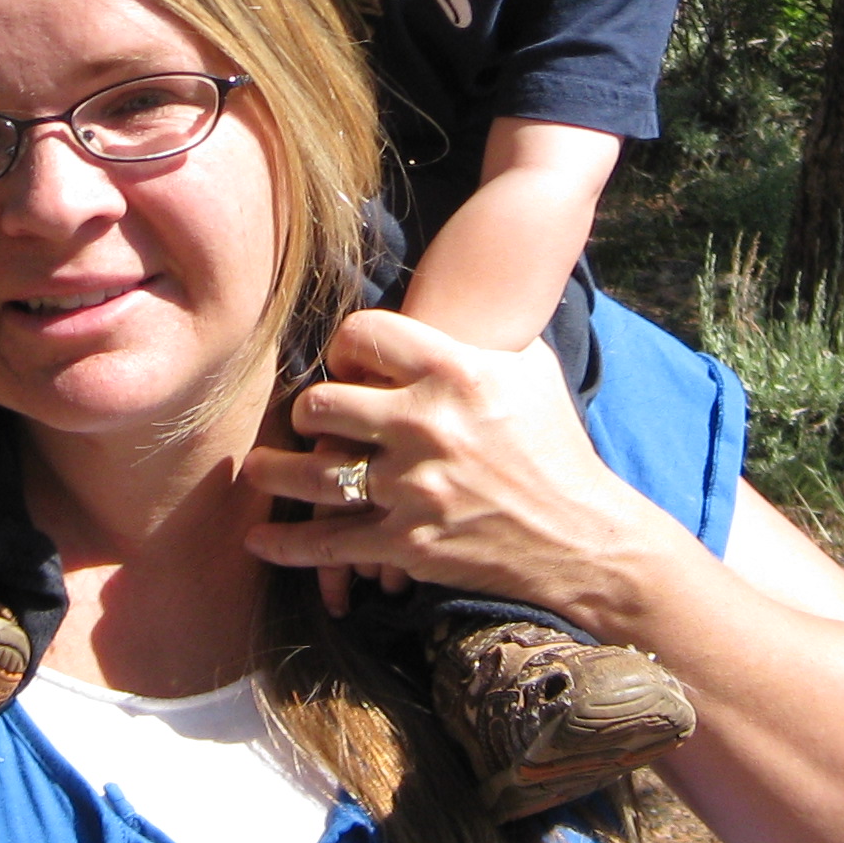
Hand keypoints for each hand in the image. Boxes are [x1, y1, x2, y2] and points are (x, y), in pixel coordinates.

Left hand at [239, 310, 685, 628]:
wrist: (585, 534)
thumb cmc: (558, 446)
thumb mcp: (529, 369)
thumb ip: (479, 338)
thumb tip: (453, 298)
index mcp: (455, 371)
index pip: (363, 335)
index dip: (342, 346)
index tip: (342, 361)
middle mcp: (427, 424)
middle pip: (324, 402)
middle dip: (306, 410)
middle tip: (303, 416)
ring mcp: (414, 487)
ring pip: (314, 472)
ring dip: (276, 471)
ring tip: (258, 469)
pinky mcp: (410, 543)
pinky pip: (330, 543)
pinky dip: (289, 544)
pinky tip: (259, 539)